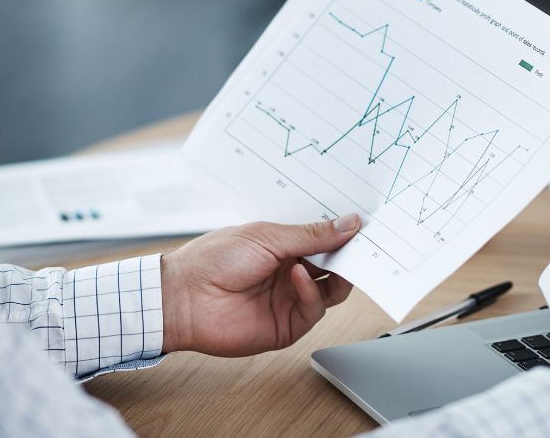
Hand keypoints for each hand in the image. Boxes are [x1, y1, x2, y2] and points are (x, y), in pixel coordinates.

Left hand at [160, 214, 359, 356]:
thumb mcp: (267, 236)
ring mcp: (290, 299)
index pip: (324, 239)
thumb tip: (349, 223)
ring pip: (333, 291)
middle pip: (335, 265)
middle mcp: (291, 272)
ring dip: (338, 274)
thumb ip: (312, 235)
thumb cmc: (215, 259)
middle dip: (351, 255)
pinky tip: (297, 277)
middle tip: (365, 244)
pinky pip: (314, 310)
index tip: (365, 224)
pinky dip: (311, 293)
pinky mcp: (287, 326)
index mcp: (284, 245)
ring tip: (335, 260)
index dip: (344, 232)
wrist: (184, 297)